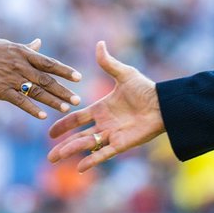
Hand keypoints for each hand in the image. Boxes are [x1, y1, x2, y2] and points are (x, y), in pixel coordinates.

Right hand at [0, 37, 81, 118]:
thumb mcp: (8, 45)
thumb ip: (26, 48)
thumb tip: (39, 43)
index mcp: (23, 53)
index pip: (49, 63)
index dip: (65, 71)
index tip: (78, 77)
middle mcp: (20, 66)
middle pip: (46, 80)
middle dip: (63, 90)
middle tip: (77, 99)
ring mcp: (11, 79)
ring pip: (36, 92)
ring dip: (52, 101)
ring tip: (66, 108)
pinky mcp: (1, 90)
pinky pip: (19, 101)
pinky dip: (31, 109)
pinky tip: (43, 115)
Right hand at [47, 40, 164, 171]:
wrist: (163, 104)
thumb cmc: (146, 89)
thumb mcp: (124, 74)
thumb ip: (108, 63)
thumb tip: (99, 44)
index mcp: (102, 109)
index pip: (78, 119)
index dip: (64, 125)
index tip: (51, 133)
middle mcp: (104, 124)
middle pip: (79, 137)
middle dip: (64, 146)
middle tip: (50, 157)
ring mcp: (112, 135)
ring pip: (87, 145)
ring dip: (71, 152)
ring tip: (55, 158)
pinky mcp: (122, 144)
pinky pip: (104, 154)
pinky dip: (93, 160)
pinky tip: (80, 168)